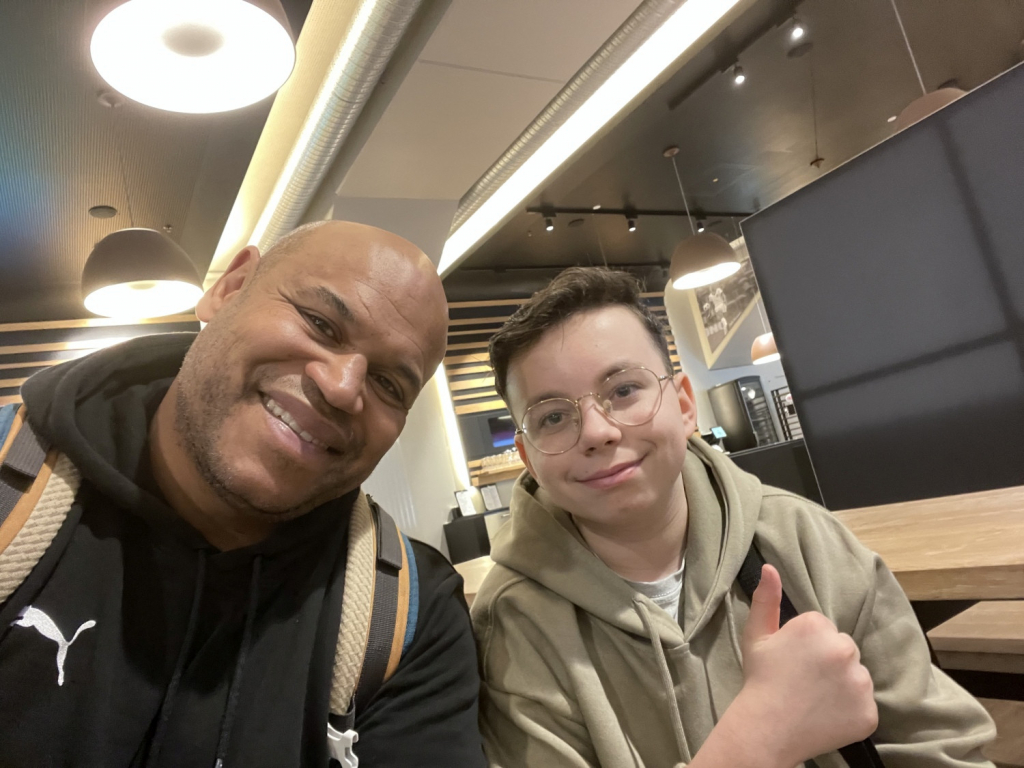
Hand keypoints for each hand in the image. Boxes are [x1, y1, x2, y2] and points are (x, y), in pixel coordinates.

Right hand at [734, 564, 877, 766]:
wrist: (767, 729)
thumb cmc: (760, 680)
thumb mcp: (756, 636)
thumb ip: (766, 599)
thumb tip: (770, 568)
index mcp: (817, 627)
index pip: (822, 627)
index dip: (806, 644)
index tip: (792, 661)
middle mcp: (843, 649)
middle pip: (842, 648)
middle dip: (828, 661)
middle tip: (804, 680)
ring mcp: (860, 682)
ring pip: (856, 675)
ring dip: (842, 684)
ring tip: (815, 698)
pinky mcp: (869, 711)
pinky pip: (864, 703)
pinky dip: (850, 709)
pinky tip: (827, 714)